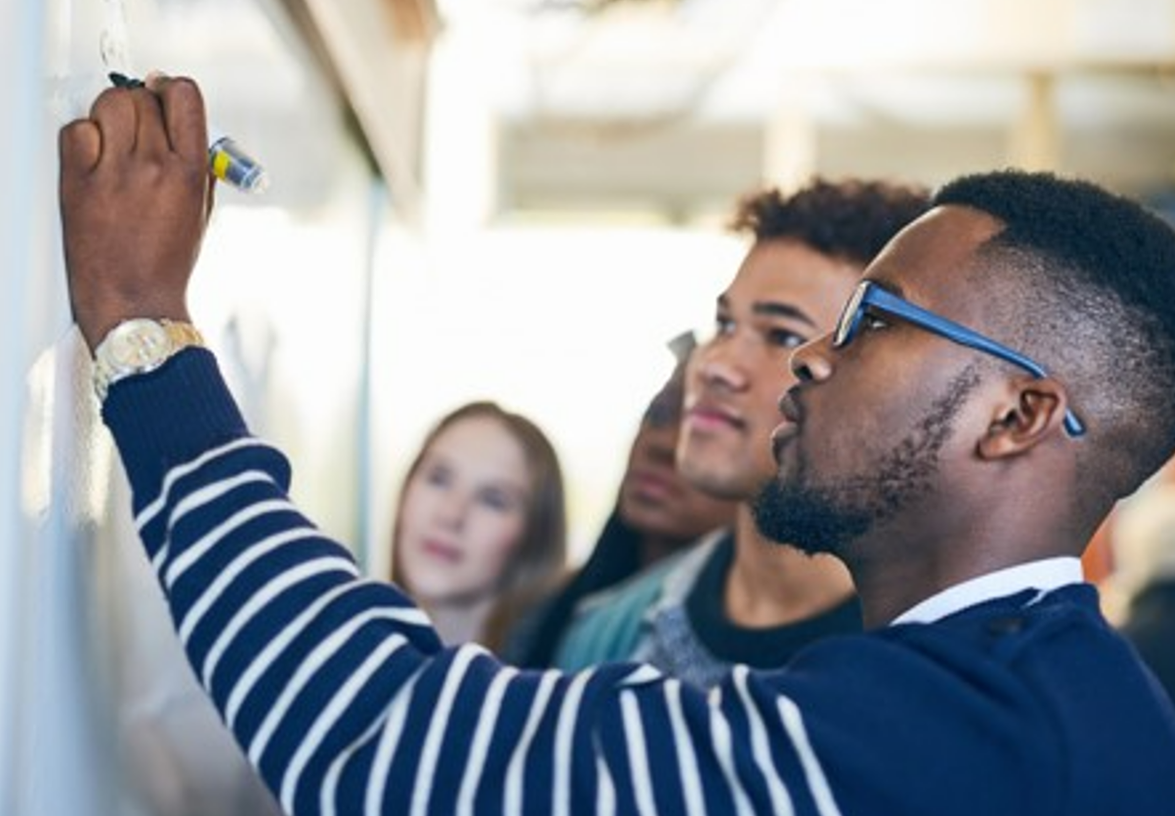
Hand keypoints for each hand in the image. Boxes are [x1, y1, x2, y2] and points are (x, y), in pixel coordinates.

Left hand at [59, 74, 213, 351]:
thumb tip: (181, 123)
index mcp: (191, 172)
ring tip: (113, 144)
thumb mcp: (200, 211)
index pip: (185, 96)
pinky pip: (76, 131)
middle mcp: (155, 167)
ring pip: (110, 104)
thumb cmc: (166, 263)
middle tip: (136, 128)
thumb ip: (197, 164)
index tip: (162, 93)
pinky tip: (93, 162)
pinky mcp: (79, 182)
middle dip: (140, 106)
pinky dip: (82, 139)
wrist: (135, 304)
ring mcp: (115, 173)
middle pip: (142, 96)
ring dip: (111, 116)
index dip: (170, 88)